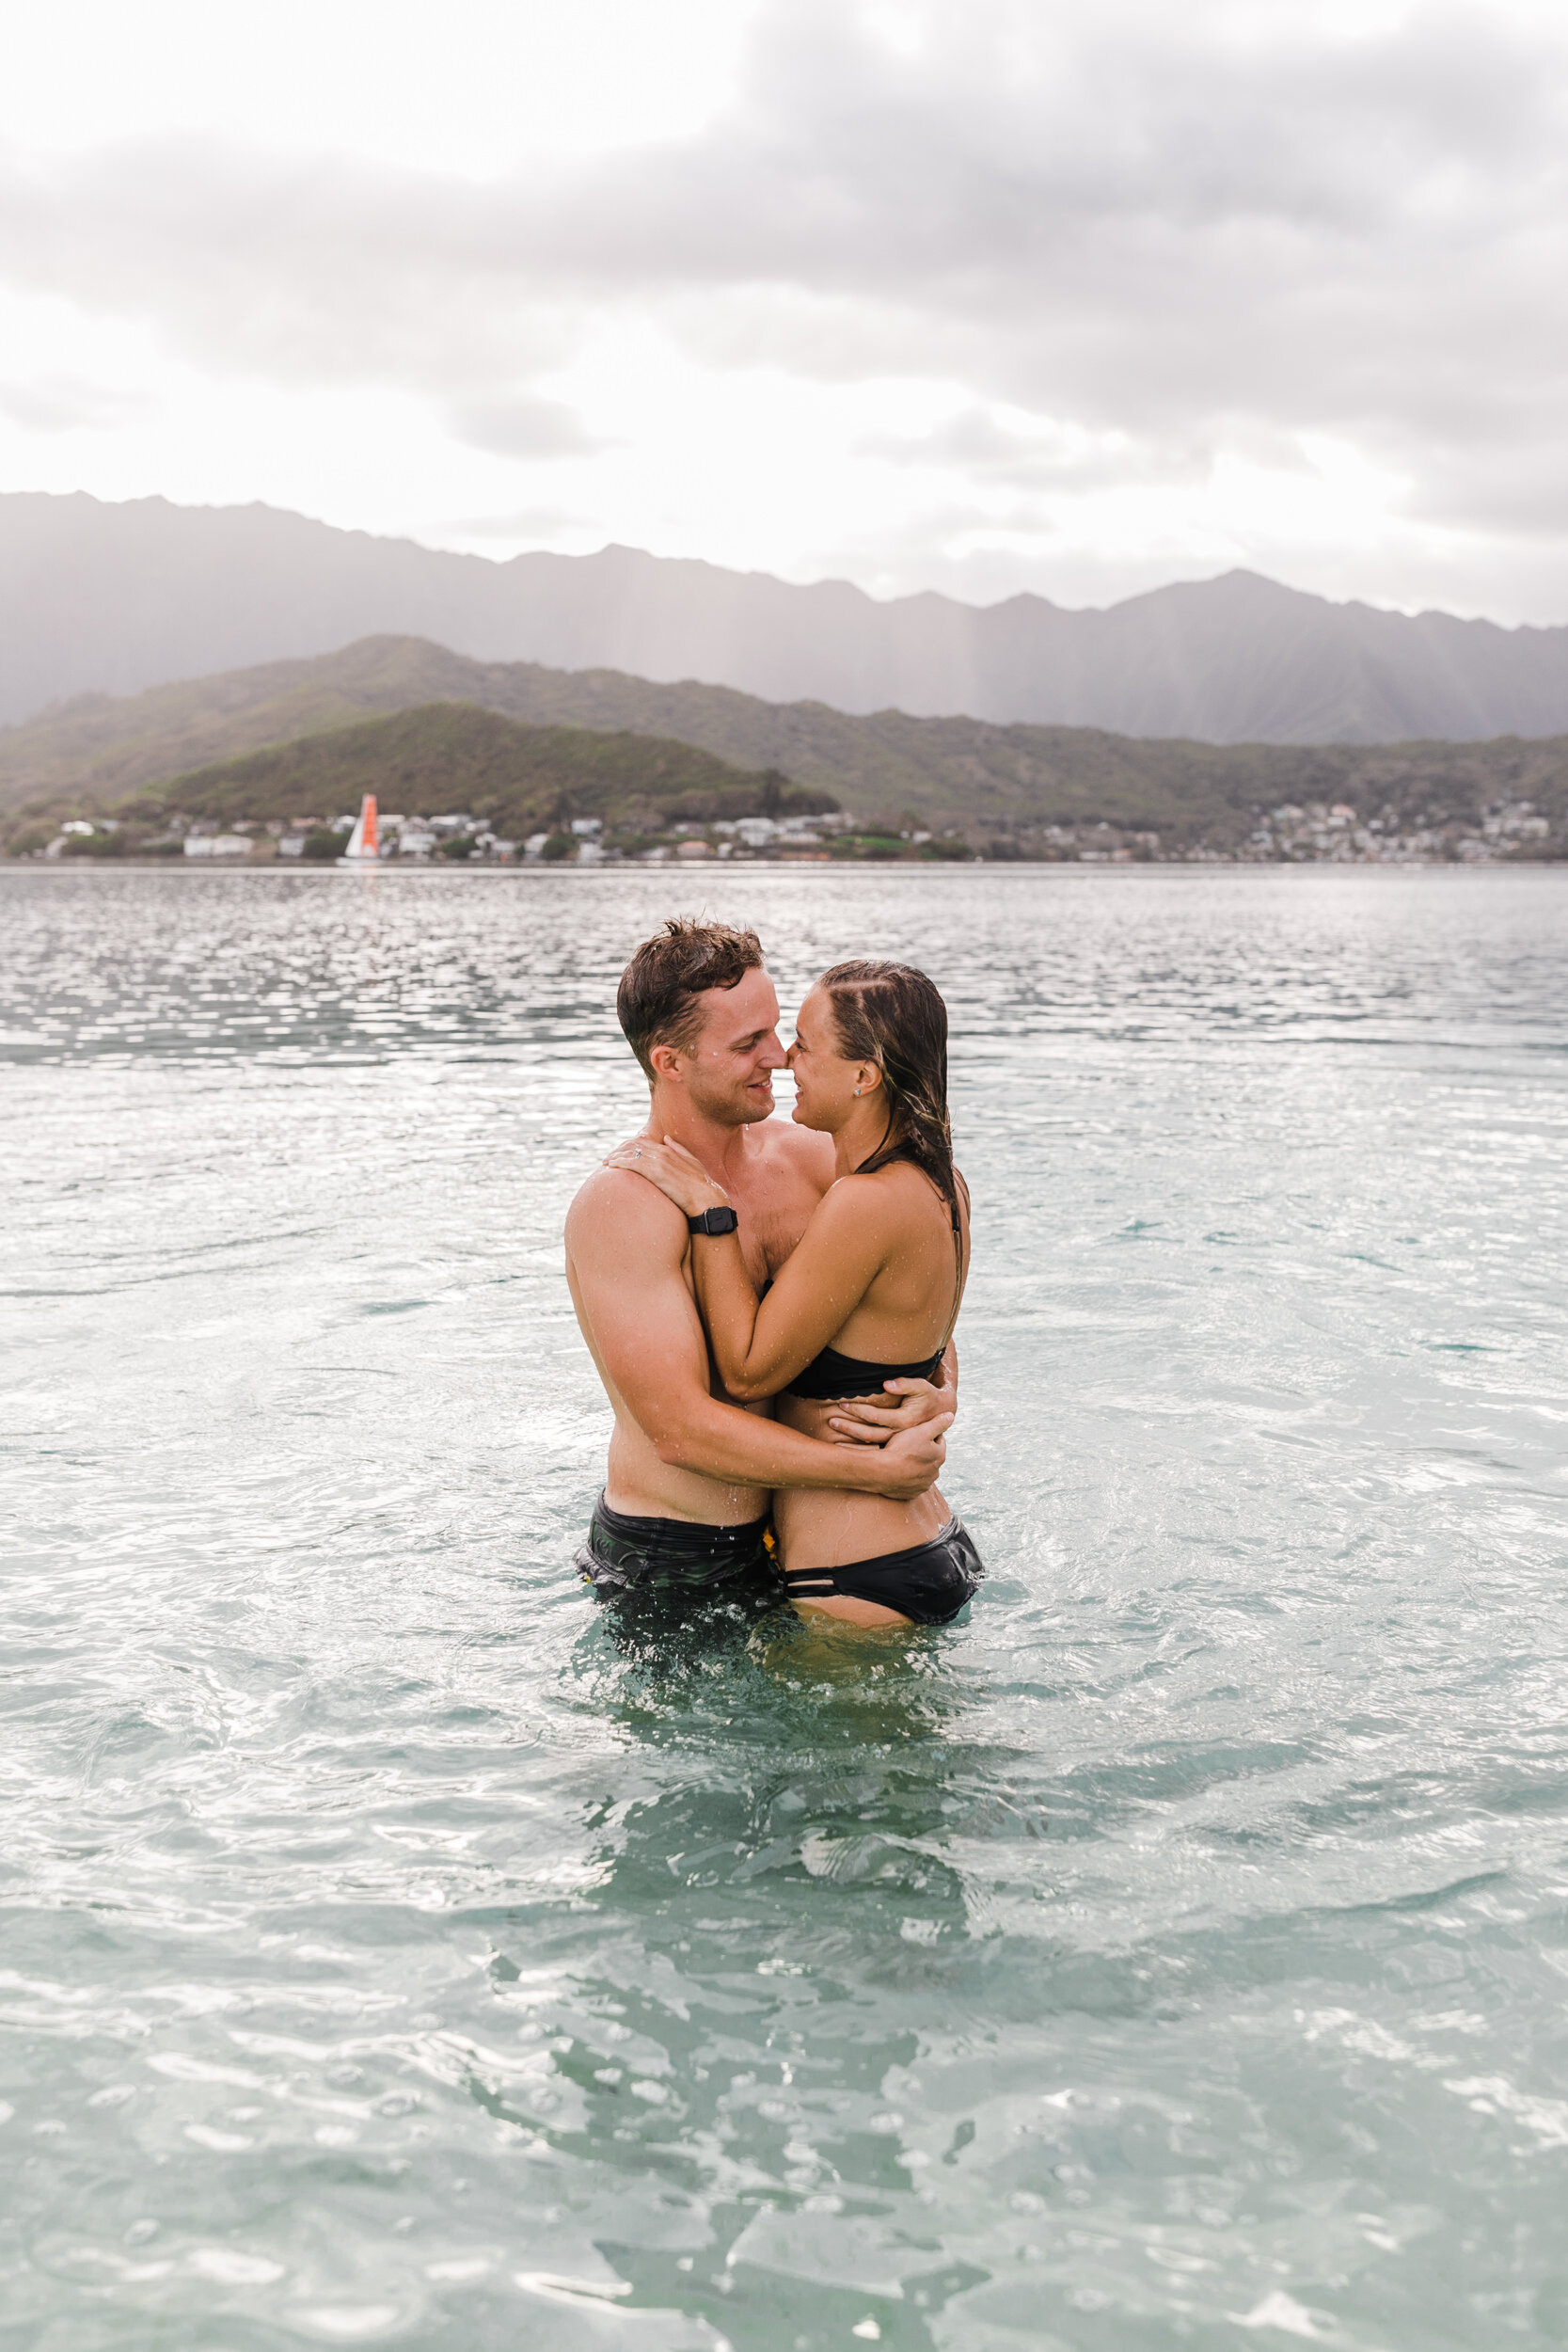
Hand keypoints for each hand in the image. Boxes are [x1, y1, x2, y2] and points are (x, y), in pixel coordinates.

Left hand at [603, 1135, 727, 1219]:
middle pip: (634, 1145)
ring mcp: (658, 1161)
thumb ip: (678, 1148)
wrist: (706, 1198)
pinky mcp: (655, 1171)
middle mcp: (662, 1152)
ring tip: (606, 1162)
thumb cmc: (701, 1185)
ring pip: (630, 1153)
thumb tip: (666, 1138)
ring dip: (615, 1156)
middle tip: (608, 1158)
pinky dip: (619, 1162)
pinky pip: (632, 1163)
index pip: (643, 1143)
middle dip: (619, 1150)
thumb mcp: (692, 1162)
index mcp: (669, 1149)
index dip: (628, 1146)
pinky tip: (611, 1166)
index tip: (619, 1153)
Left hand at [826, 1375, 949, 1446]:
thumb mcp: (921, 1386)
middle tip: (831, 1421)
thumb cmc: (929, 1396)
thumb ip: (905, 1384)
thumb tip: (886, 1384)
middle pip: (870, 1434)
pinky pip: (876, 1452)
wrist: (942, 1413)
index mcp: (905, 1421)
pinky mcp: (897, 1447)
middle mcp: (900, 1435)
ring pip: (872, 1445)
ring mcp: (899, 1443)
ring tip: (834, 1440)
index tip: (842, 1405)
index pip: (875, 1416)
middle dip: (849, 1428)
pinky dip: (861, 1452)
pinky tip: (847, 1450)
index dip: (858, 1410)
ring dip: (852, 1443)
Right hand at [865, 1412, 949, 1498]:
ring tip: (901, 1457)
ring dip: (915, 1465)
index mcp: (940, 1456)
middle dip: (922, 1451)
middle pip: (930, 1457)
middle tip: (906, 1443)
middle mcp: (935, 1473)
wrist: (881, 1471)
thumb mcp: (921, 1430)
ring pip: (921, 1471)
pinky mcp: (910, 1494)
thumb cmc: (902, 1449)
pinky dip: (906, 1478)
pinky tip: (897, 1471)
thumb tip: (951, 1415)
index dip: (927, 1434)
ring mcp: (922, 1485)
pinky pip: (910, 1484)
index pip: (938, 1440)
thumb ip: (938, 1423)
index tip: (915, 1431)